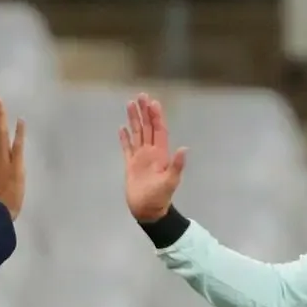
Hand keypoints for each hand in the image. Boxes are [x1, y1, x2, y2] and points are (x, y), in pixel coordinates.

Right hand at [120, 94, 186, 221]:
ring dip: (134, 119)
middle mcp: (150, 152)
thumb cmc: (160, 197)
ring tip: (129, 104)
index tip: (152, 102)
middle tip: (140, 95)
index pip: (158, 130)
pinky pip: (126, 148)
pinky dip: (124, 138)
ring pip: (137, 134)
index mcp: (160, 153)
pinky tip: (122, 128)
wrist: (148, 210)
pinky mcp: (130, 165)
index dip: (156, 116)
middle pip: (147, 127)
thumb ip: (177, 165)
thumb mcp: (171, 181)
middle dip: (144, 112)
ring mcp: (140, 158)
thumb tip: (184, 149)